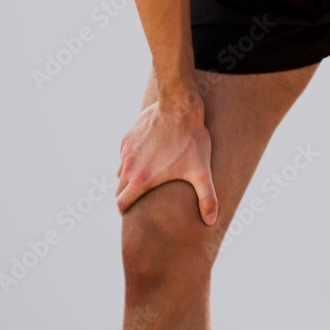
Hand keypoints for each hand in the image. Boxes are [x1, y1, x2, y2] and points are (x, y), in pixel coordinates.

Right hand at [115, 90, 217, 223]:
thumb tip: (210, 221)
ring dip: (129, 176)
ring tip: (146, 176)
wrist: (179, 108)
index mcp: (141, 180)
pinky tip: (147, 155)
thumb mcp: (201, 172)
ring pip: (121, 170)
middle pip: (119, 188)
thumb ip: (207, 198)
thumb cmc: (191, 141)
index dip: (125, 210)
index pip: (121, 203)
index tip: (132, 213)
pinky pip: (124, 153)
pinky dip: (131, 158)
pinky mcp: (128, 136)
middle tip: (141, 197)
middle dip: (127, 195)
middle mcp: (128, 166)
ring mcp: (126, 150)